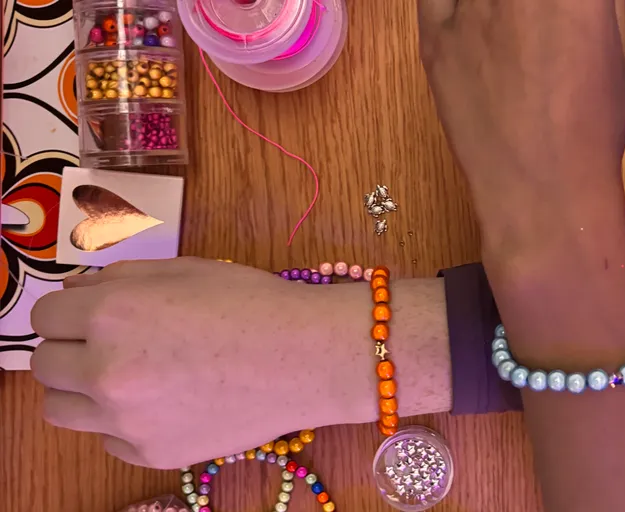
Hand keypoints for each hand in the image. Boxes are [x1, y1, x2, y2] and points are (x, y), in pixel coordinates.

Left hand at [29, 257, 372, 468]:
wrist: (306, 358)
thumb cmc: (253, 304)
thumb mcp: (184, 270)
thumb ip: (119, 277)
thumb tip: (76, 291)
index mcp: (111, 314)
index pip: (45, 315)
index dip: (70, 311)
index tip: (91, 314)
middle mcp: (105, 371)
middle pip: (45, 365)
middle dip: (71, 349)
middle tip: (111, 345)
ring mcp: (126, 420)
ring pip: (61, 410)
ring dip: (82, 390)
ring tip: (128, 377)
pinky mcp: (150, 453)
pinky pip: (108, 439)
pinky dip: (123, 423)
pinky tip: (164, 402)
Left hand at [417, 0, 624, 247]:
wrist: (542, 189)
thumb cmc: (593, 125)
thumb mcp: (619, 45)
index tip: (557, 4)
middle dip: (527, 1)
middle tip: (530, 15)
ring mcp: (471, 6)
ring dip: (494, 5)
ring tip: (504, 23)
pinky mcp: (434, 35)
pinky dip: (454, 0)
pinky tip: (472, 13)